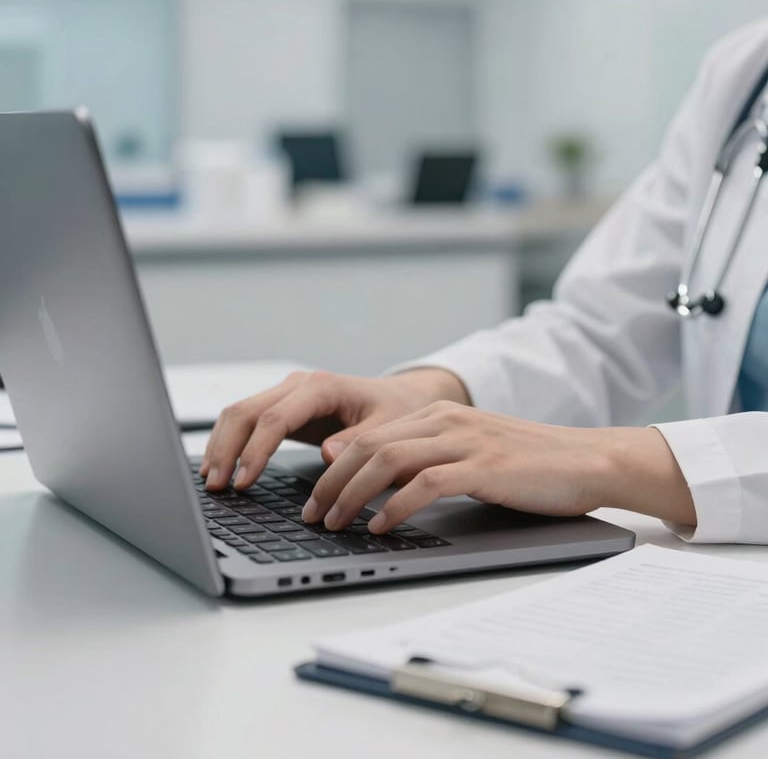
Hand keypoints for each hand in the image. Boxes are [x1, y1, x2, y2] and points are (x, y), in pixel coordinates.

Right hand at [200, 368, 469, 490]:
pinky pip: (247, 421)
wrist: (401, 396)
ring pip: (239, 413)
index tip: (243, 480)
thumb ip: (359, 440)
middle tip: (215, 486)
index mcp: (322, 387)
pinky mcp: (283, 408)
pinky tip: (220, 467)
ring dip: (221, 445)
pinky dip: (229, 443)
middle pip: (246, 411)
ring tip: (211, 482)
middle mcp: (299, 385)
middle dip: (226, 448)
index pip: (275, 417)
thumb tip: (328, 454)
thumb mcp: (389, 426)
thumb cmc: (397, 411)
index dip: (256, 450)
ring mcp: (287, 394)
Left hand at [299, 403, 697, 532]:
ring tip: (336, 523)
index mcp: (439, 416)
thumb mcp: (470, 453)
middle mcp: (445, 421)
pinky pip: (427, 483)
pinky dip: (397, 505)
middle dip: (332, 482)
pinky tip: (382, 526)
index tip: (316, 497)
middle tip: (313, 514)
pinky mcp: (485, 466)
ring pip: (389, 460)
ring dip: (353, 494)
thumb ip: (428, 461)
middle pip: (368, 446)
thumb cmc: (529, 465)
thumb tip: (379, 489)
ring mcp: (465, 441)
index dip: (334, 468)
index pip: (369, 436)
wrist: (589, 459)